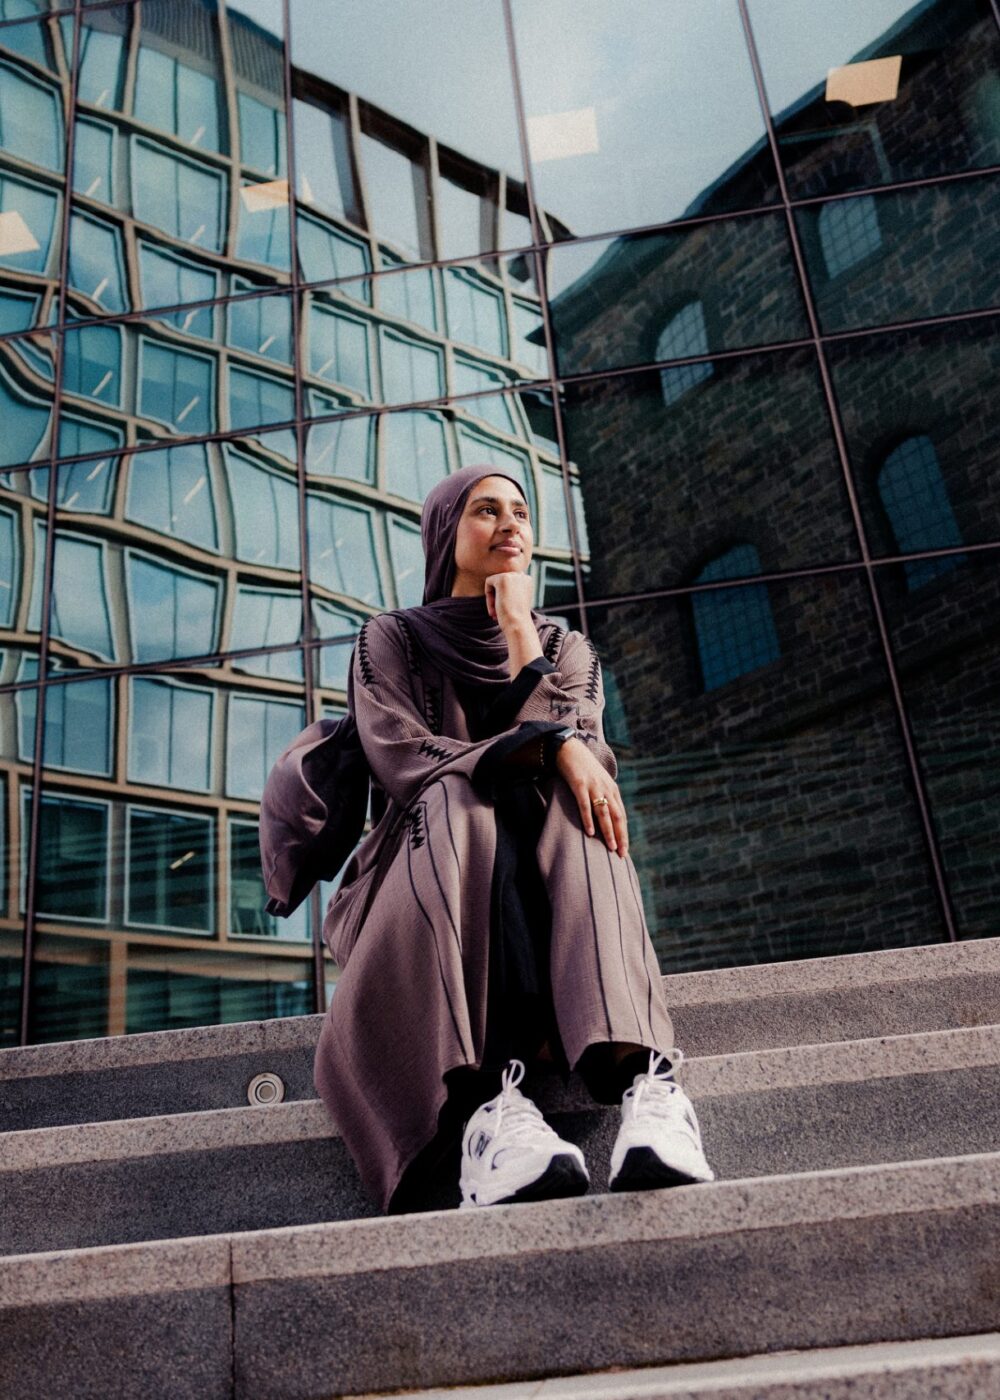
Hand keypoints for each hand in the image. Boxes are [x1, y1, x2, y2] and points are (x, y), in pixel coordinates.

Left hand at [485, 571, 534, 632]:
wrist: (518, 624)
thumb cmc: (517, 618)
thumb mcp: (516, 602)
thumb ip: (510, 591)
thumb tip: (499, 586)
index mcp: (527, 580)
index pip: (509, 582)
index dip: (505, 596)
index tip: (506, 609)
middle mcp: (522, 575)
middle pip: (501, 581)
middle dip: (497, 597)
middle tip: (498, 614)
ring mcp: (512, 576)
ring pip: (494, 582)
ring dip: (492, 598)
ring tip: (495, 613)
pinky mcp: (502, 578)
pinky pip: (488, 582)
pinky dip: (488, 596)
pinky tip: (494, 607)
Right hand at [555, 737, 628, 859]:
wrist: (569, 748)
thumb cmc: (582, 768)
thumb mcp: (597, 781)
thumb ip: (603, 796)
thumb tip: (605, 817)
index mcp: (612, 789)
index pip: (621, 815)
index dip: (624, 833)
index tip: (625, 849)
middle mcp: (606, 788)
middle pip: (617, 816)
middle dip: (620, 836)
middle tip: (621, 854)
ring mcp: (593, 786)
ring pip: (604, 813)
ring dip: (608, 831)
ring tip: (611, 847)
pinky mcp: (579, 784)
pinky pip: (585, 805)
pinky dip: (588, 819)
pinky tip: (591, 832)